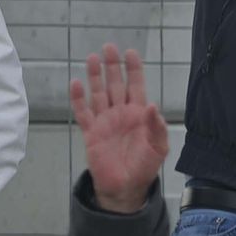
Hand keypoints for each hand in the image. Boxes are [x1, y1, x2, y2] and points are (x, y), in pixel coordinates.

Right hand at [69, 44, 169, 213]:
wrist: (125, 188)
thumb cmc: (144, 167)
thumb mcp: (158, 147)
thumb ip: (156, 127)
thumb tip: (152, 105)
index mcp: (139, 114)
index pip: (136, 85)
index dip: (133, 69)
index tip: (131, 52)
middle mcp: (120, 113)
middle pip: (115, 84)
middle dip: (113, 66)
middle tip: (109, 47)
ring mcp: (104, 121)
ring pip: (98, 93)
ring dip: (96, 76)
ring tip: (93, 58)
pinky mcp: (91, 133)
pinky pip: (83, 112)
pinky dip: (79, 98)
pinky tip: (76, 83)